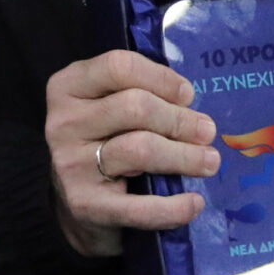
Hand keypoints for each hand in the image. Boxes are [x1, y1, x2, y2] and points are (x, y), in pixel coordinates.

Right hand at [45, 48, 219, 256]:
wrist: (75, 200)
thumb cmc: (104, 138)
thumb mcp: (110, 104)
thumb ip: (142, 91)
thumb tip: (190, 101)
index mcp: (69, 86)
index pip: (119, 67)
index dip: (161, 78)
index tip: (189, 95)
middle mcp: (63, 122)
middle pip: (135, 107)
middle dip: (179, 120)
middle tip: (208, 131)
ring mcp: (70, 165)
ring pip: (140, 150)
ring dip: (184, 156)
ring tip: (210, 161)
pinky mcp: (84, 205)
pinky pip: (137, 207)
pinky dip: (172, 207)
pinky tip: (195, 203)